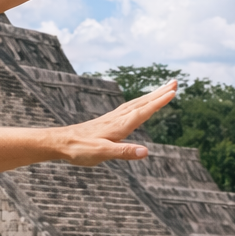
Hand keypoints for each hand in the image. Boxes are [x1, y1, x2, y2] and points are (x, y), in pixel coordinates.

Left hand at [51, 80, 175, 165]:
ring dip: (152, 95)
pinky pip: (129, 107)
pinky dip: (140, 102)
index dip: (159, 102)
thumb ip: (124, 152)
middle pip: (143, 102)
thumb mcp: (102, 154)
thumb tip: (145, 152)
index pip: (143, 111)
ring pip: (136, 103)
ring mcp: (112, 118)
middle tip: (176, 82)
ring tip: (165, 88)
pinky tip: (141, 103)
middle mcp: (118, 118)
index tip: (174, 92)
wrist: (59, 142)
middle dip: (160, 93)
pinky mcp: (108, 121)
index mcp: (119, 125)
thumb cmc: (79, 149)